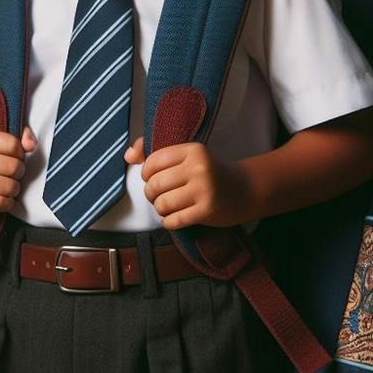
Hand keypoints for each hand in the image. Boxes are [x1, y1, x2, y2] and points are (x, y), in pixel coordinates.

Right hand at [0, 125, 36, 213]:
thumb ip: (19, 137)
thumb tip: (31, 144)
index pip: (11, 143)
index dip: (19, 152)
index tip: (13, 156)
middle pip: (12, 166)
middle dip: (19, 172)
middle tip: (13, 174)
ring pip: (9, 186)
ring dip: (14, 189)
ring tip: (8, 186)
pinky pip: (1, 203)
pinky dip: (8, 203)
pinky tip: (3, 198)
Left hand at [124, 136, 251, 228]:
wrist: (245, 190)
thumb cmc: (209, 171)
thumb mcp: (188, 155)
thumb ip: (156, 153)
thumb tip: (127, 156)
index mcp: (193, 150)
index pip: (153, 161)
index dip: (146, 173)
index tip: (153, 177)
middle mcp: (199, 168)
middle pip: (155, 184)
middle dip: (151, 193)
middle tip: (158, 195)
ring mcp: (204, 190)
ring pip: (162, 203)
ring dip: (159, 208)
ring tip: (166, 206)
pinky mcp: (207, 211)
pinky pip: (173, 220)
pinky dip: (168, 222)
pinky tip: (173, 218)